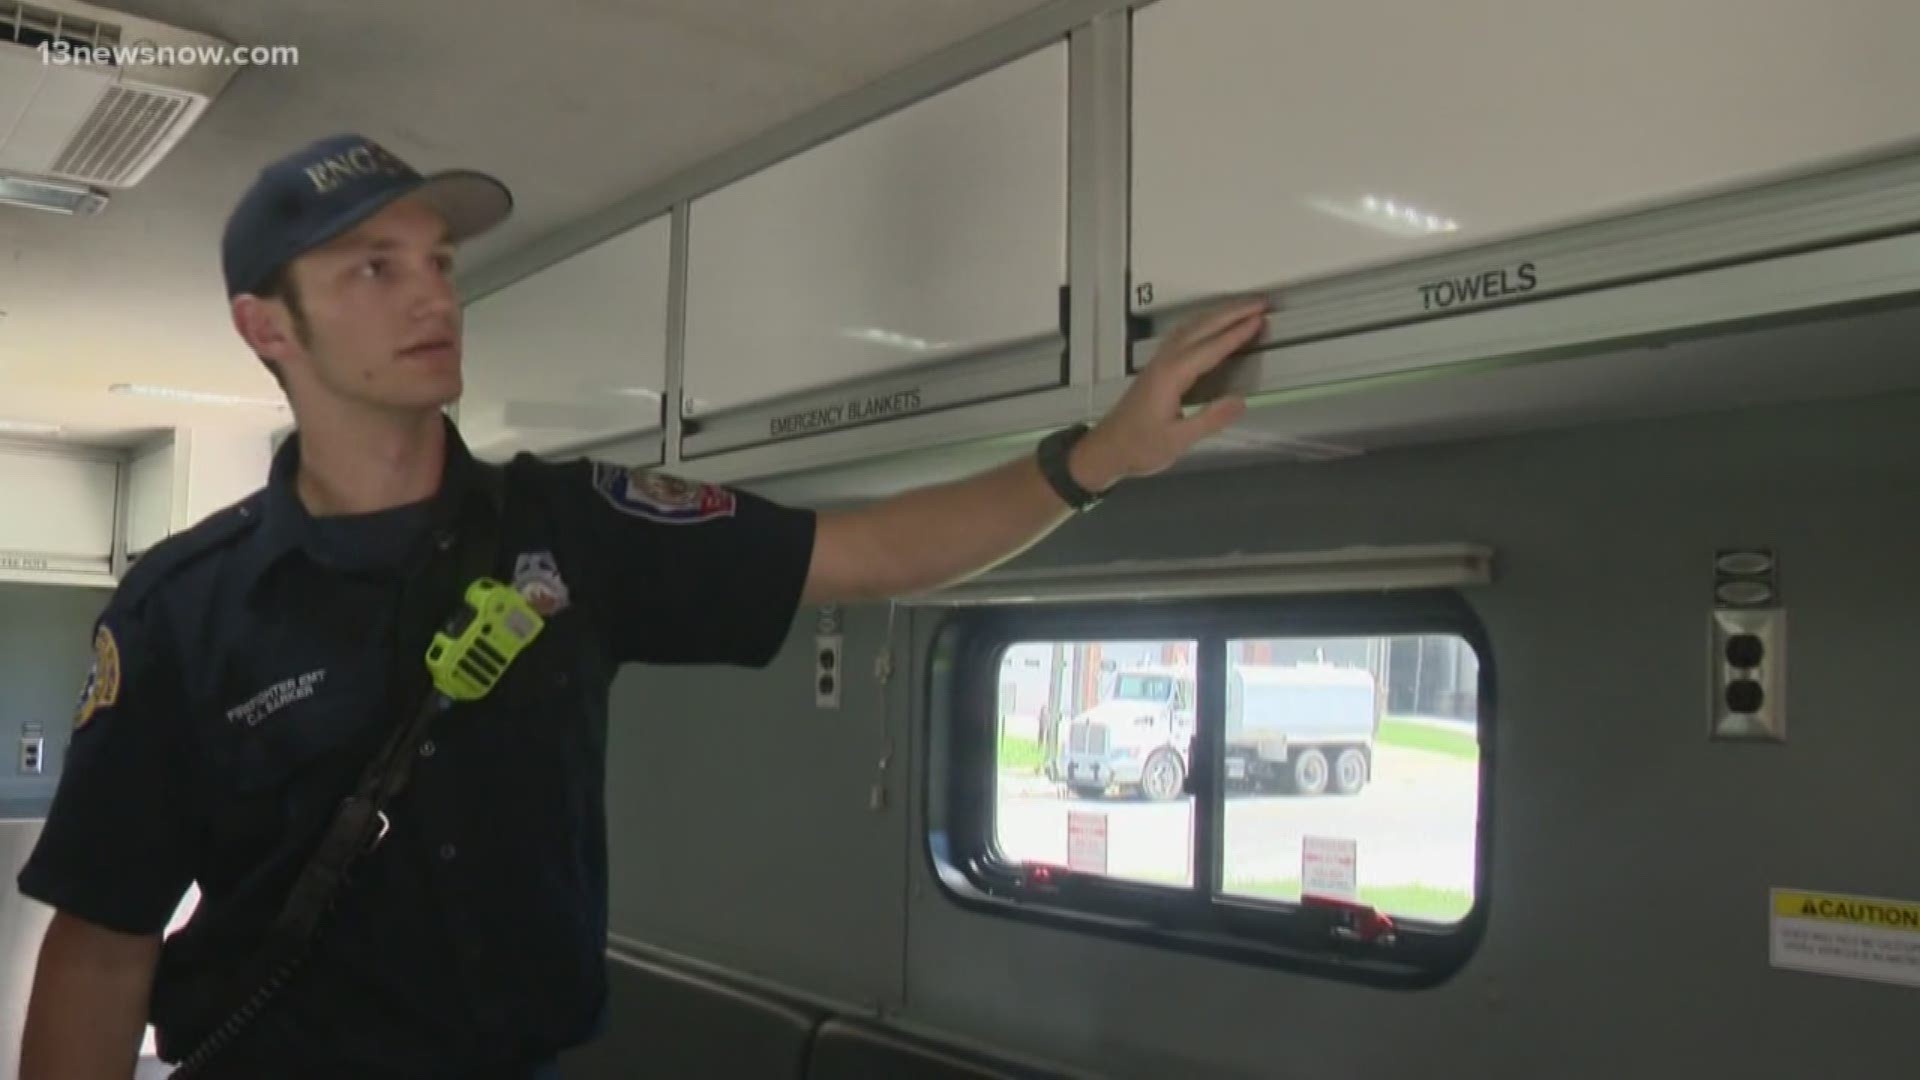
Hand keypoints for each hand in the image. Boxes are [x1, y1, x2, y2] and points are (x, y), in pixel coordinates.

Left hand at [1070, 298, 1268, 490]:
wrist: (1106, 449)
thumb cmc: (1139, 447)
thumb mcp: (1178, 440)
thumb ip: (1210, 419)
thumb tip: (1240, 401)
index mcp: (1172, 376)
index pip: (1211, 347)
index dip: (1237, 333)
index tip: (1259, 320)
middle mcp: (1165, 362)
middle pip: (1202, 327)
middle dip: (1232, 312)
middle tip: (1259, 303)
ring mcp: (1158, 362)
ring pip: (1191, 327)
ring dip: (1217, 314)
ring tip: (1242, 308)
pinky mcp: (1156, 368)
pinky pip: (1182, 335)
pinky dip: (1202, 324)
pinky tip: (1209, 326)